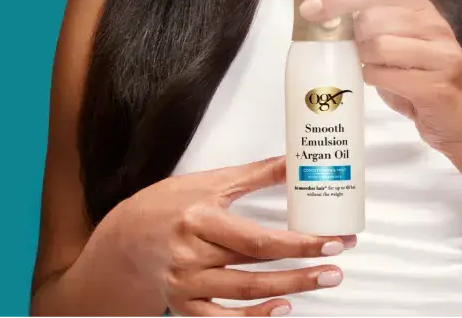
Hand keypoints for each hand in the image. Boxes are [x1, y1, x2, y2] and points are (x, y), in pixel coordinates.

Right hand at [111, 155, 354, 317]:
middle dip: (302, 268)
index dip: (299, 243)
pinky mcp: (183, 304)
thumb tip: (296, 160)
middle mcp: (191, 255)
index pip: (258, 239)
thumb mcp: (211, 182)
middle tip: (336, 265)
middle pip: (255, 268)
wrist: (125, 237)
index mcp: (200, 220)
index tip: (331, 240)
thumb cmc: (168, 205)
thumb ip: (256, 174)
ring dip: (288, 290)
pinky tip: (281, 308)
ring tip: (322, 280)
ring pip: (243, 294)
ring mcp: (185, 284)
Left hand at [299, 0, 461, 156]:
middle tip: (360, 55)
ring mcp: (440, 53)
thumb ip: (373, 30)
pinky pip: (386, 75)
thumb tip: (326, 19)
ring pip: (378, 46)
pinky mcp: (437, 83)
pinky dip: (376, 80)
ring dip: (366, 62)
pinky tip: (387, 84)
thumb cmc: (423, 83)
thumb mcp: (399, 47)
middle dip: (355, 38)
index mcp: (421, 10)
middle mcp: (433, 25)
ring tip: (377, 71)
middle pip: (373, 18)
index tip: (310, 8)